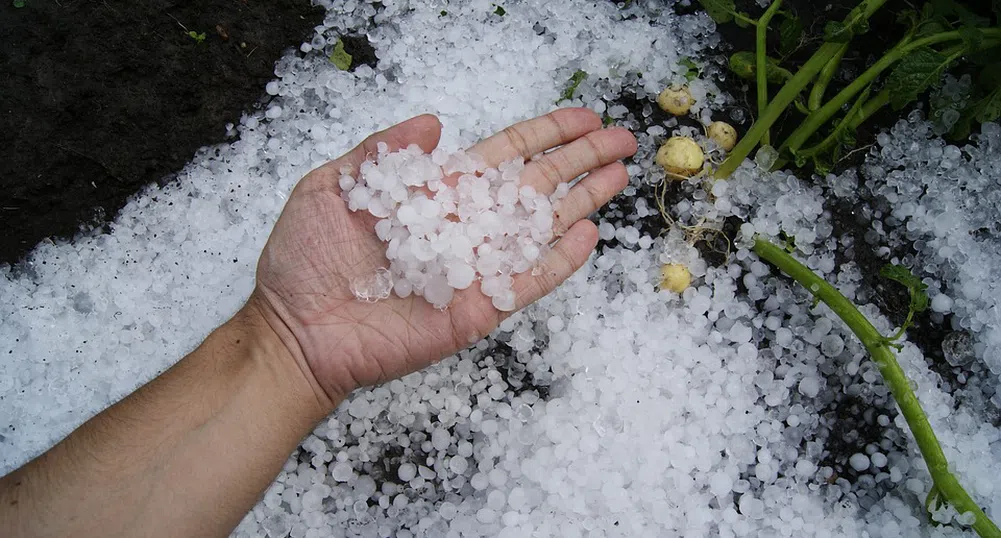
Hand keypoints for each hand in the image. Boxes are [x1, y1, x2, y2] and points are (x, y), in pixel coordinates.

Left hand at [251, 109, 636, 406]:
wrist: (295, 330)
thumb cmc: (305, 260)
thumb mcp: (332, 187)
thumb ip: (383, 152)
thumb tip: (434, 119)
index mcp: (436, 193)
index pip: (504, 156)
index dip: (545, 134)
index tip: (583, 117)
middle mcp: (464, 226)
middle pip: (536, 185)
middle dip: (580, 160)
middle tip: (624, 138)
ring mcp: (475, 268)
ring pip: (541, 228)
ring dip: (582, 201)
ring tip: (620, 175)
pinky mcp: (478, 308)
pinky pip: (528, 281)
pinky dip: (559, 260)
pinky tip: (589, 234)